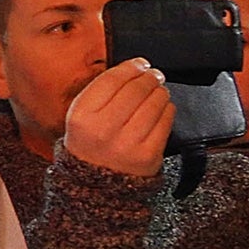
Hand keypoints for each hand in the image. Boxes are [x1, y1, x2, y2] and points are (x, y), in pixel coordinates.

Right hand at [63, 59, 172, 178]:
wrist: (95, 184)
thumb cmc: (90, 143)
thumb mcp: (81, 117)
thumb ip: (101, 91)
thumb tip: (136, 67)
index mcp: (82, 118)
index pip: (111, 80)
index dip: (130, 67)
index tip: (139, 64)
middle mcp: (103, 130)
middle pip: (136, 89)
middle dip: (149, 77)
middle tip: (153, 75)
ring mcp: (127, 144)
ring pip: (155, 102)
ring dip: (160, 92)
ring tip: (156, 92)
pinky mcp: (148, 154)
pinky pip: (166, 120)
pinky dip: (166, 109)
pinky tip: (160, 109)